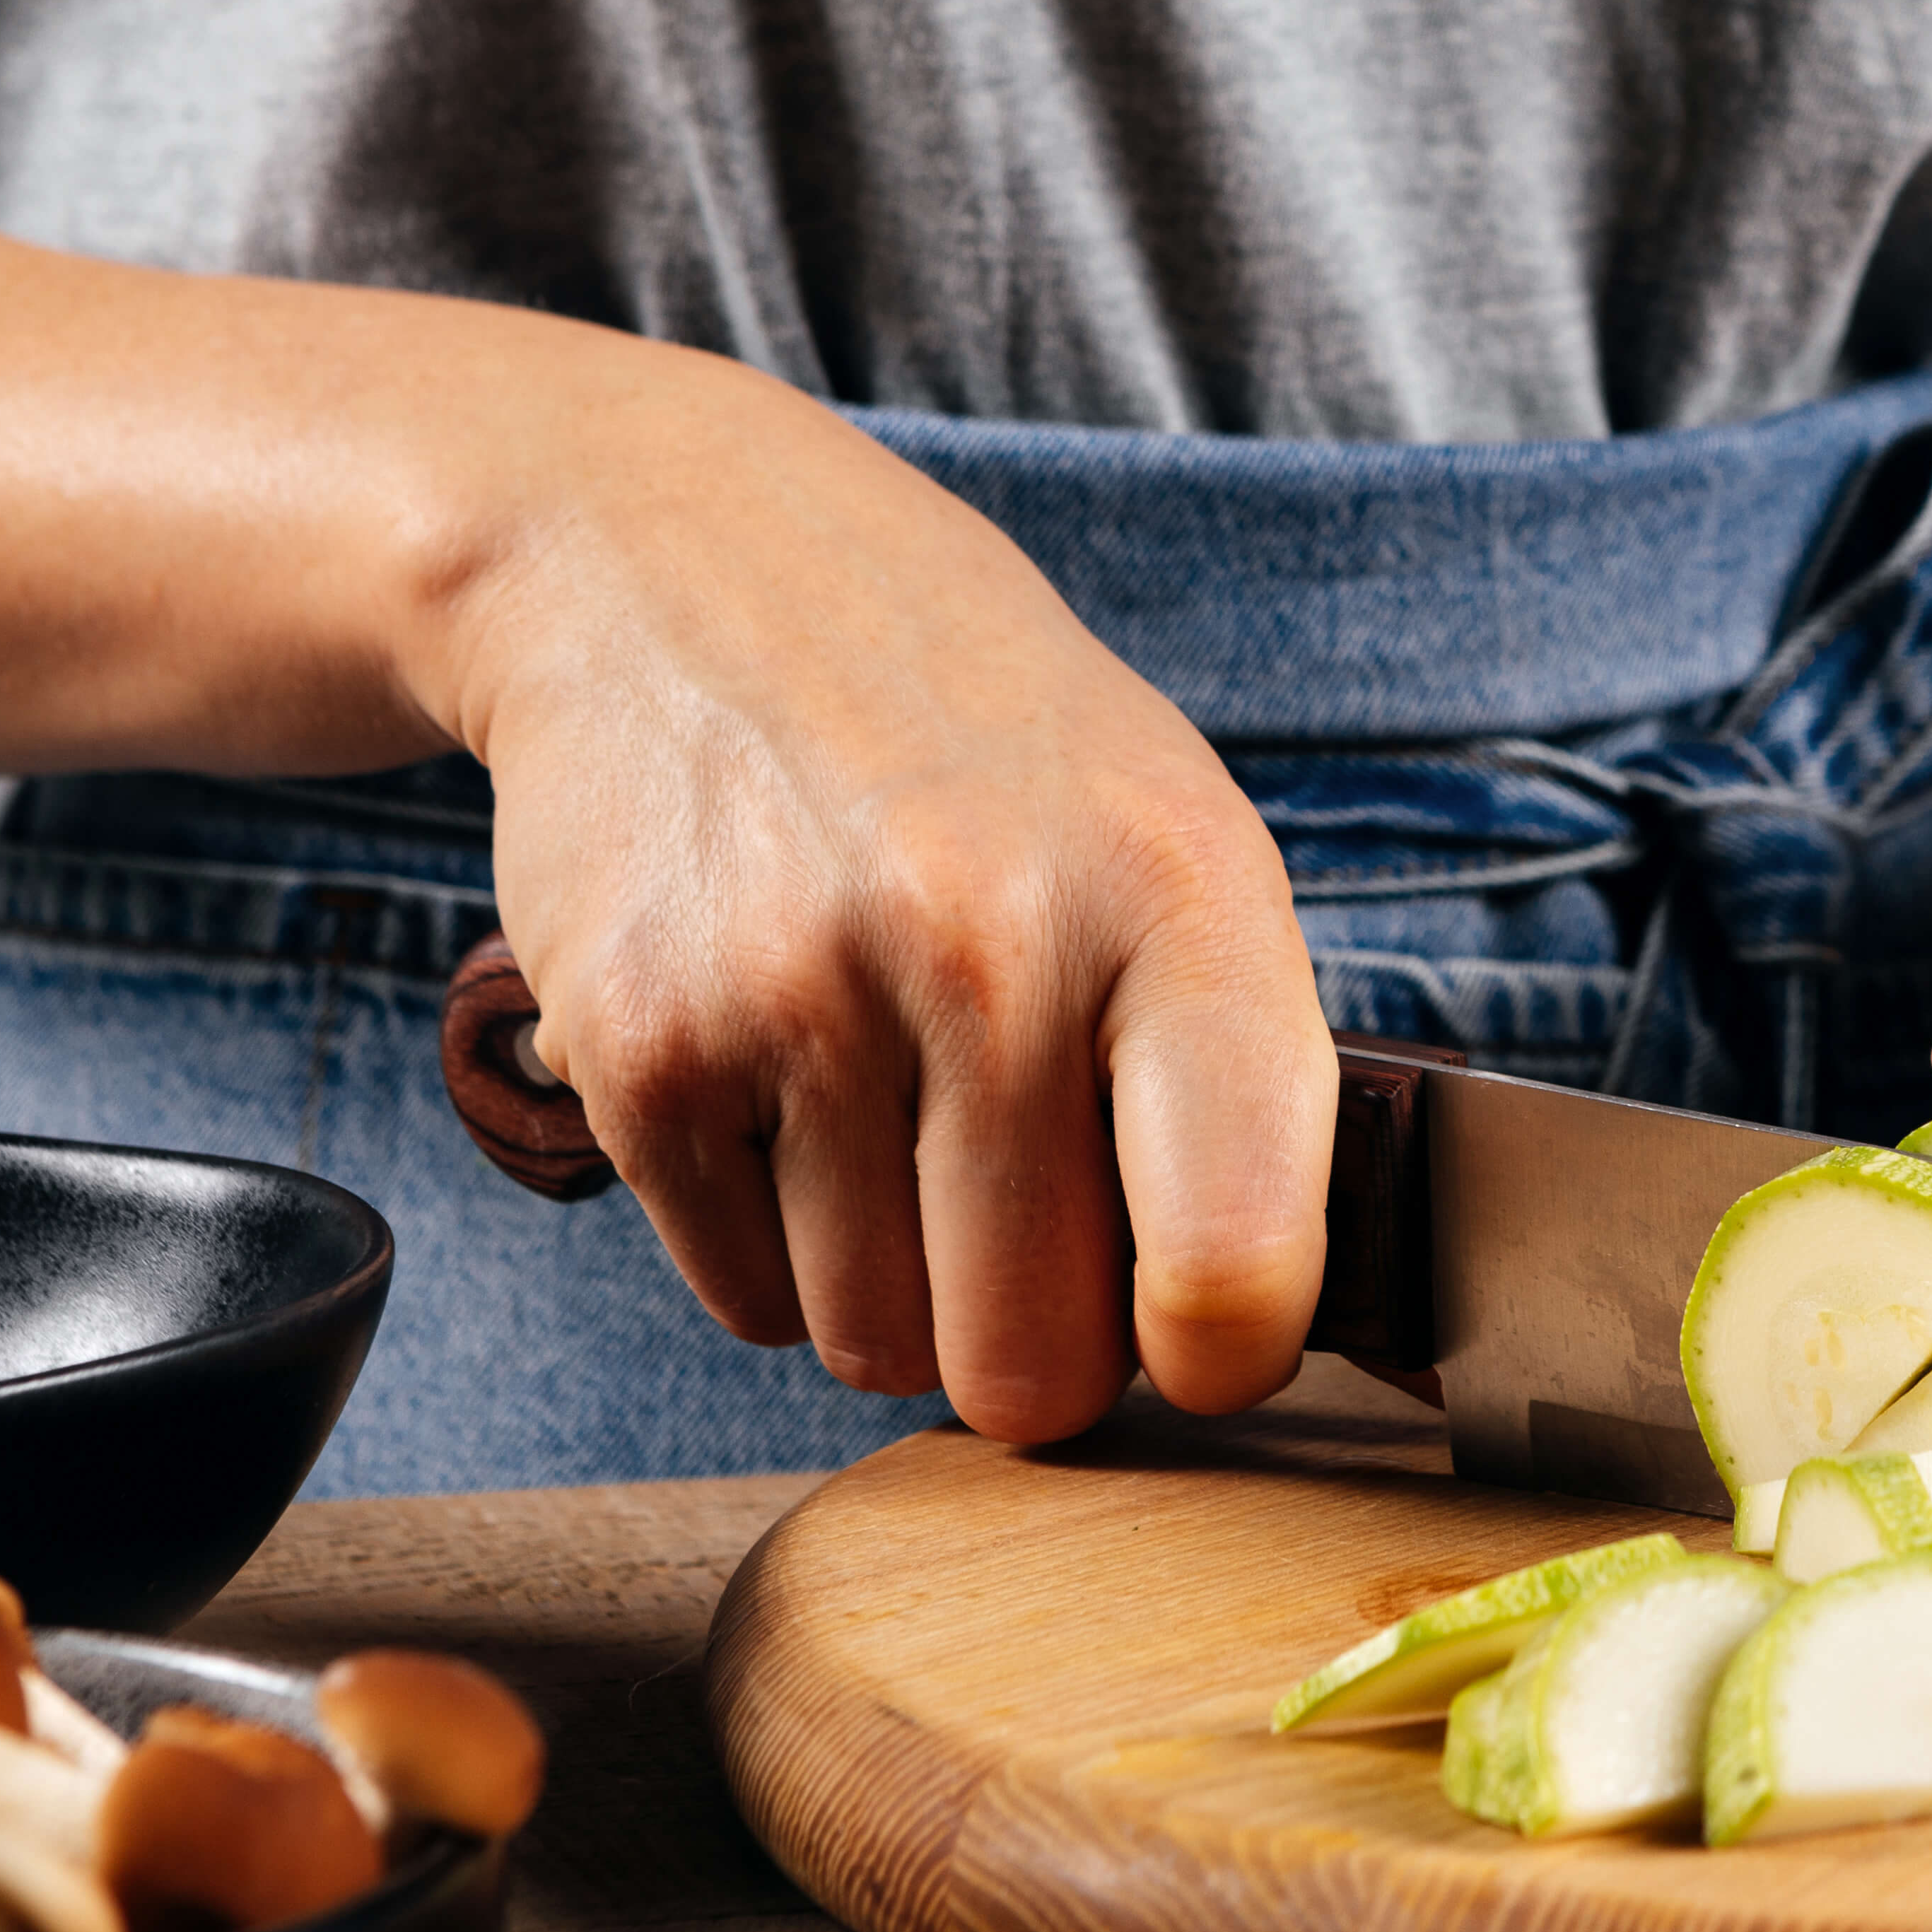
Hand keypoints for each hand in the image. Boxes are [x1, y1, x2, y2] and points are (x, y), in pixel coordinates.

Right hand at [436, 365, 1331, 1437]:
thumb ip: (1244, 1082)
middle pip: (1032, 1365)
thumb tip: (1289, 1350)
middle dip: (1032, 1341)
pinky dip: (771, 1245)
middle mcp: (992, 947)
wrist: (682, 566)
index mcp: (1175, 898)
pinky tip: (789, 1091)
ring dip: (892, 1287)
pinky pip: (746, 1300)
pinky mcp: (642, 1048)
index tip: (1190, 1332)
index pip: (1232, 1257)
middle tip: (1017, 1222)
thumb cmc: (976, 744)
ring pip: (877, 1349)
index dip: (1221, 1354)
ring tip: (892, 1111)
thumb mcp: (1172, 836)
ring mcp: (800, 997)